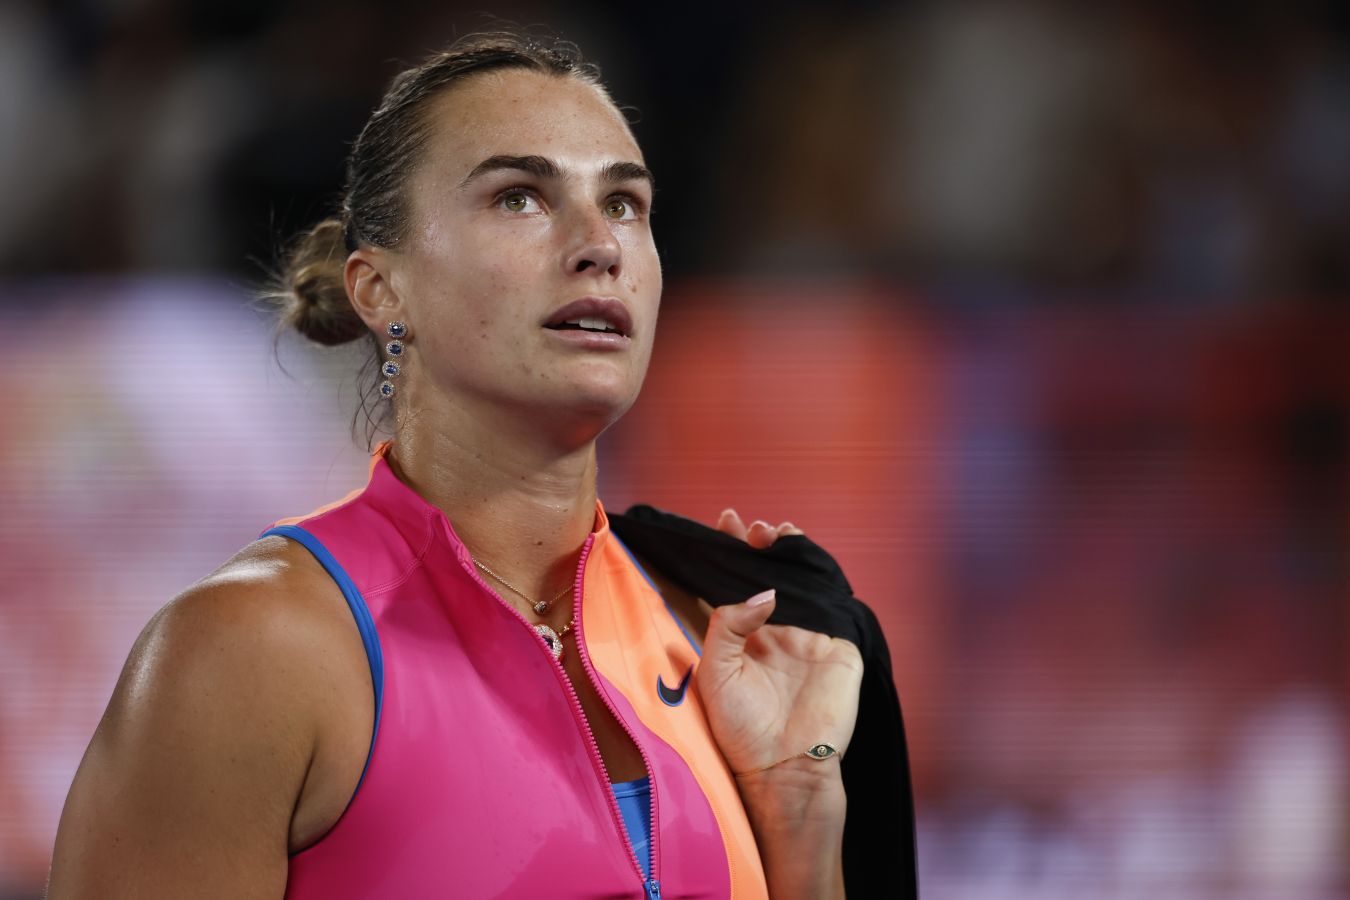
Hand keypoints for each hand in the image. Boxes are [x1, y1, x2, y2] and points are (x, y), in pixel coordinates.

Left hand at [696, 509, 863, 778]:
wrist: (781, 766)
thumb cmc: (739, 727)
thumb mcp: (715, 670)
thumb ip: (728, 623)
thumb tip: (763, 589)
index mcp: (740, 635)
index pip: (732, 580)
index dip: (728, 549)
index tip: (724, 519)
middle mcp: (773, 629)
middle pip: (767, 572)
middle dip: (760, 544)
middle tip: (753, 530)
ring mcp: (806, 635)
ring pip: (801, 580)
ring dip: (790, 552)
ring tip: (777, 531)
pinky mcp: (837, 645)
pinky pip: (832, 601)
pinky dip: (822, 574)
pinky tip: (805, 556)